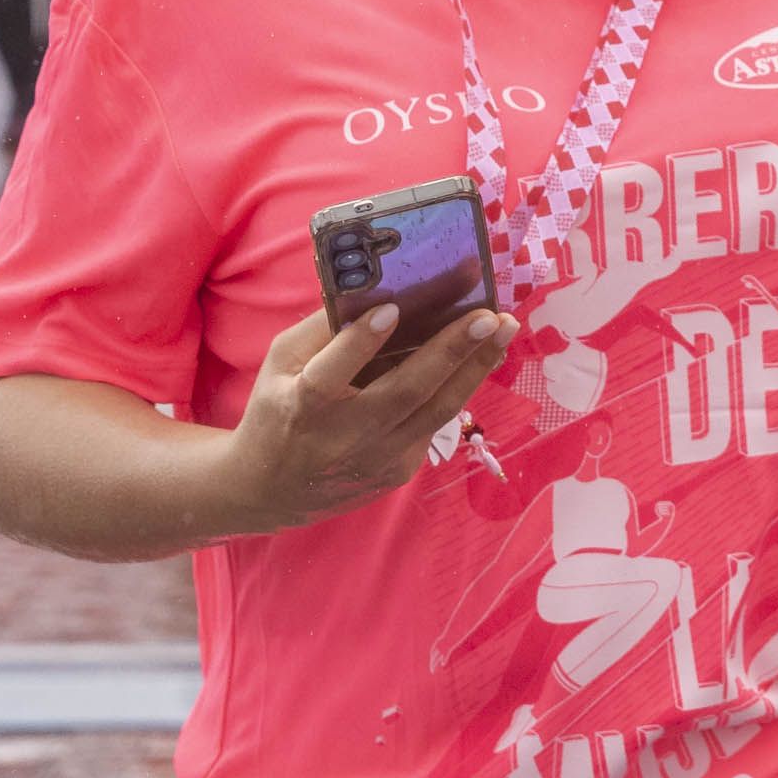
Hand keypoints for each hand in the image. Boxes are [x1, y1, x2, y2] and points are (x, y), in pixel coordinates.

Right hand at [220, 304, 515, 534]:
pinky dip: (460, 387)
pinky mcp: (398, 470)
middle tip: (489, 315)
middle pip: (405, 393)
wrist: (273, 490)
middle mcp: (344, 436)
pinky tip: (482, 356)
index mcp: (303, 406)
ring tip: (504, 330)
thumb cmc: (278, 409)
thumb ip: (320, 331)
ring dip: (476, 368)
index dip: (360, 343)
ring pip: (436, 411)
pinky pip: (434, 423)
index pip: (331, 376)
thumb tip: (372, 287)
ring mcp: (376, 458)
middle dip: (451, 351)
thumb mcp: (280, 365)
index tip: (393, 308)